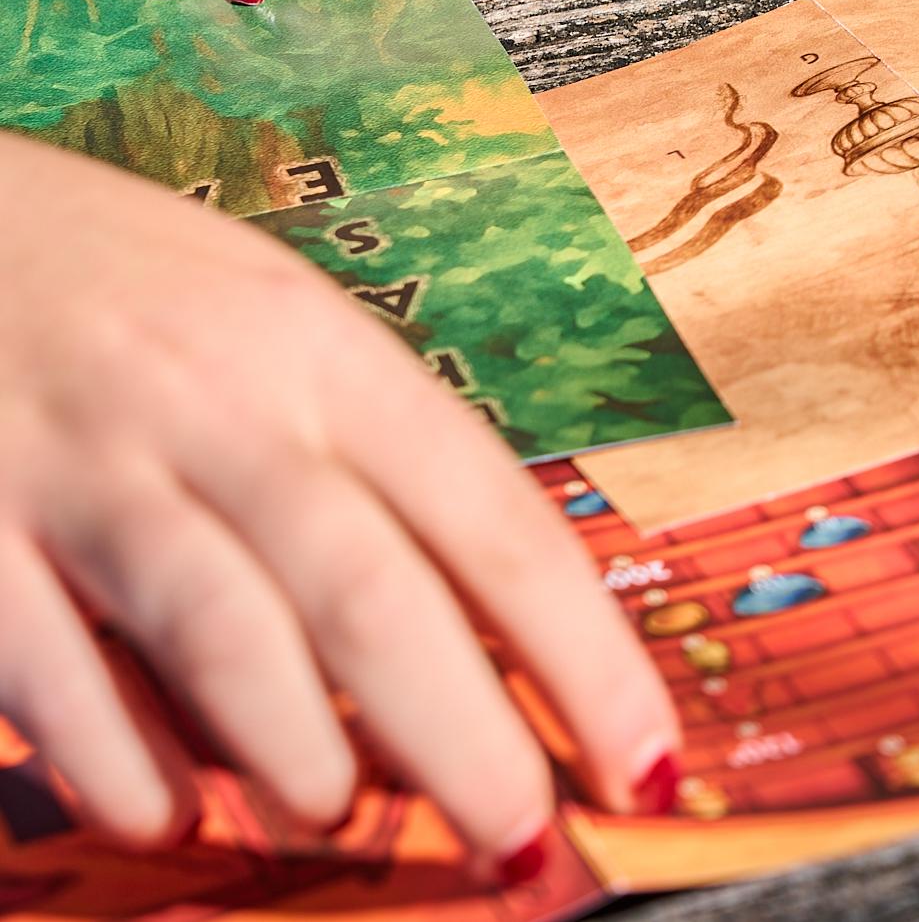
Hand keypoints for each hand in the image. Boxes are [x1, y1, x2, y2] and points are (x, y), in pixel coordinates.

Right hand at [0, 137, 678, 871]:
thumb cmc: (134, 291)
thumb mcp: (275, 332)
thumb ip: (362, 473)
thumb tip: (474, 656)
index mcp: (330, 356)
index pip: (495, 521)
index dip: (582, 656)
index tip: (644, 761)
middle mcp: (225, 404)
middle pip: (375, 593)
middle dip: (466, 736)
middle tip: (522, 841)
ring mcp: (91, 461)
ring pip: (226, 624)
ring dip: (300, 746)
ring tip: (339, 814)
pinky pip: (46, 655)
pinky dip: (114, 752)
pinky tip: (161, 812)